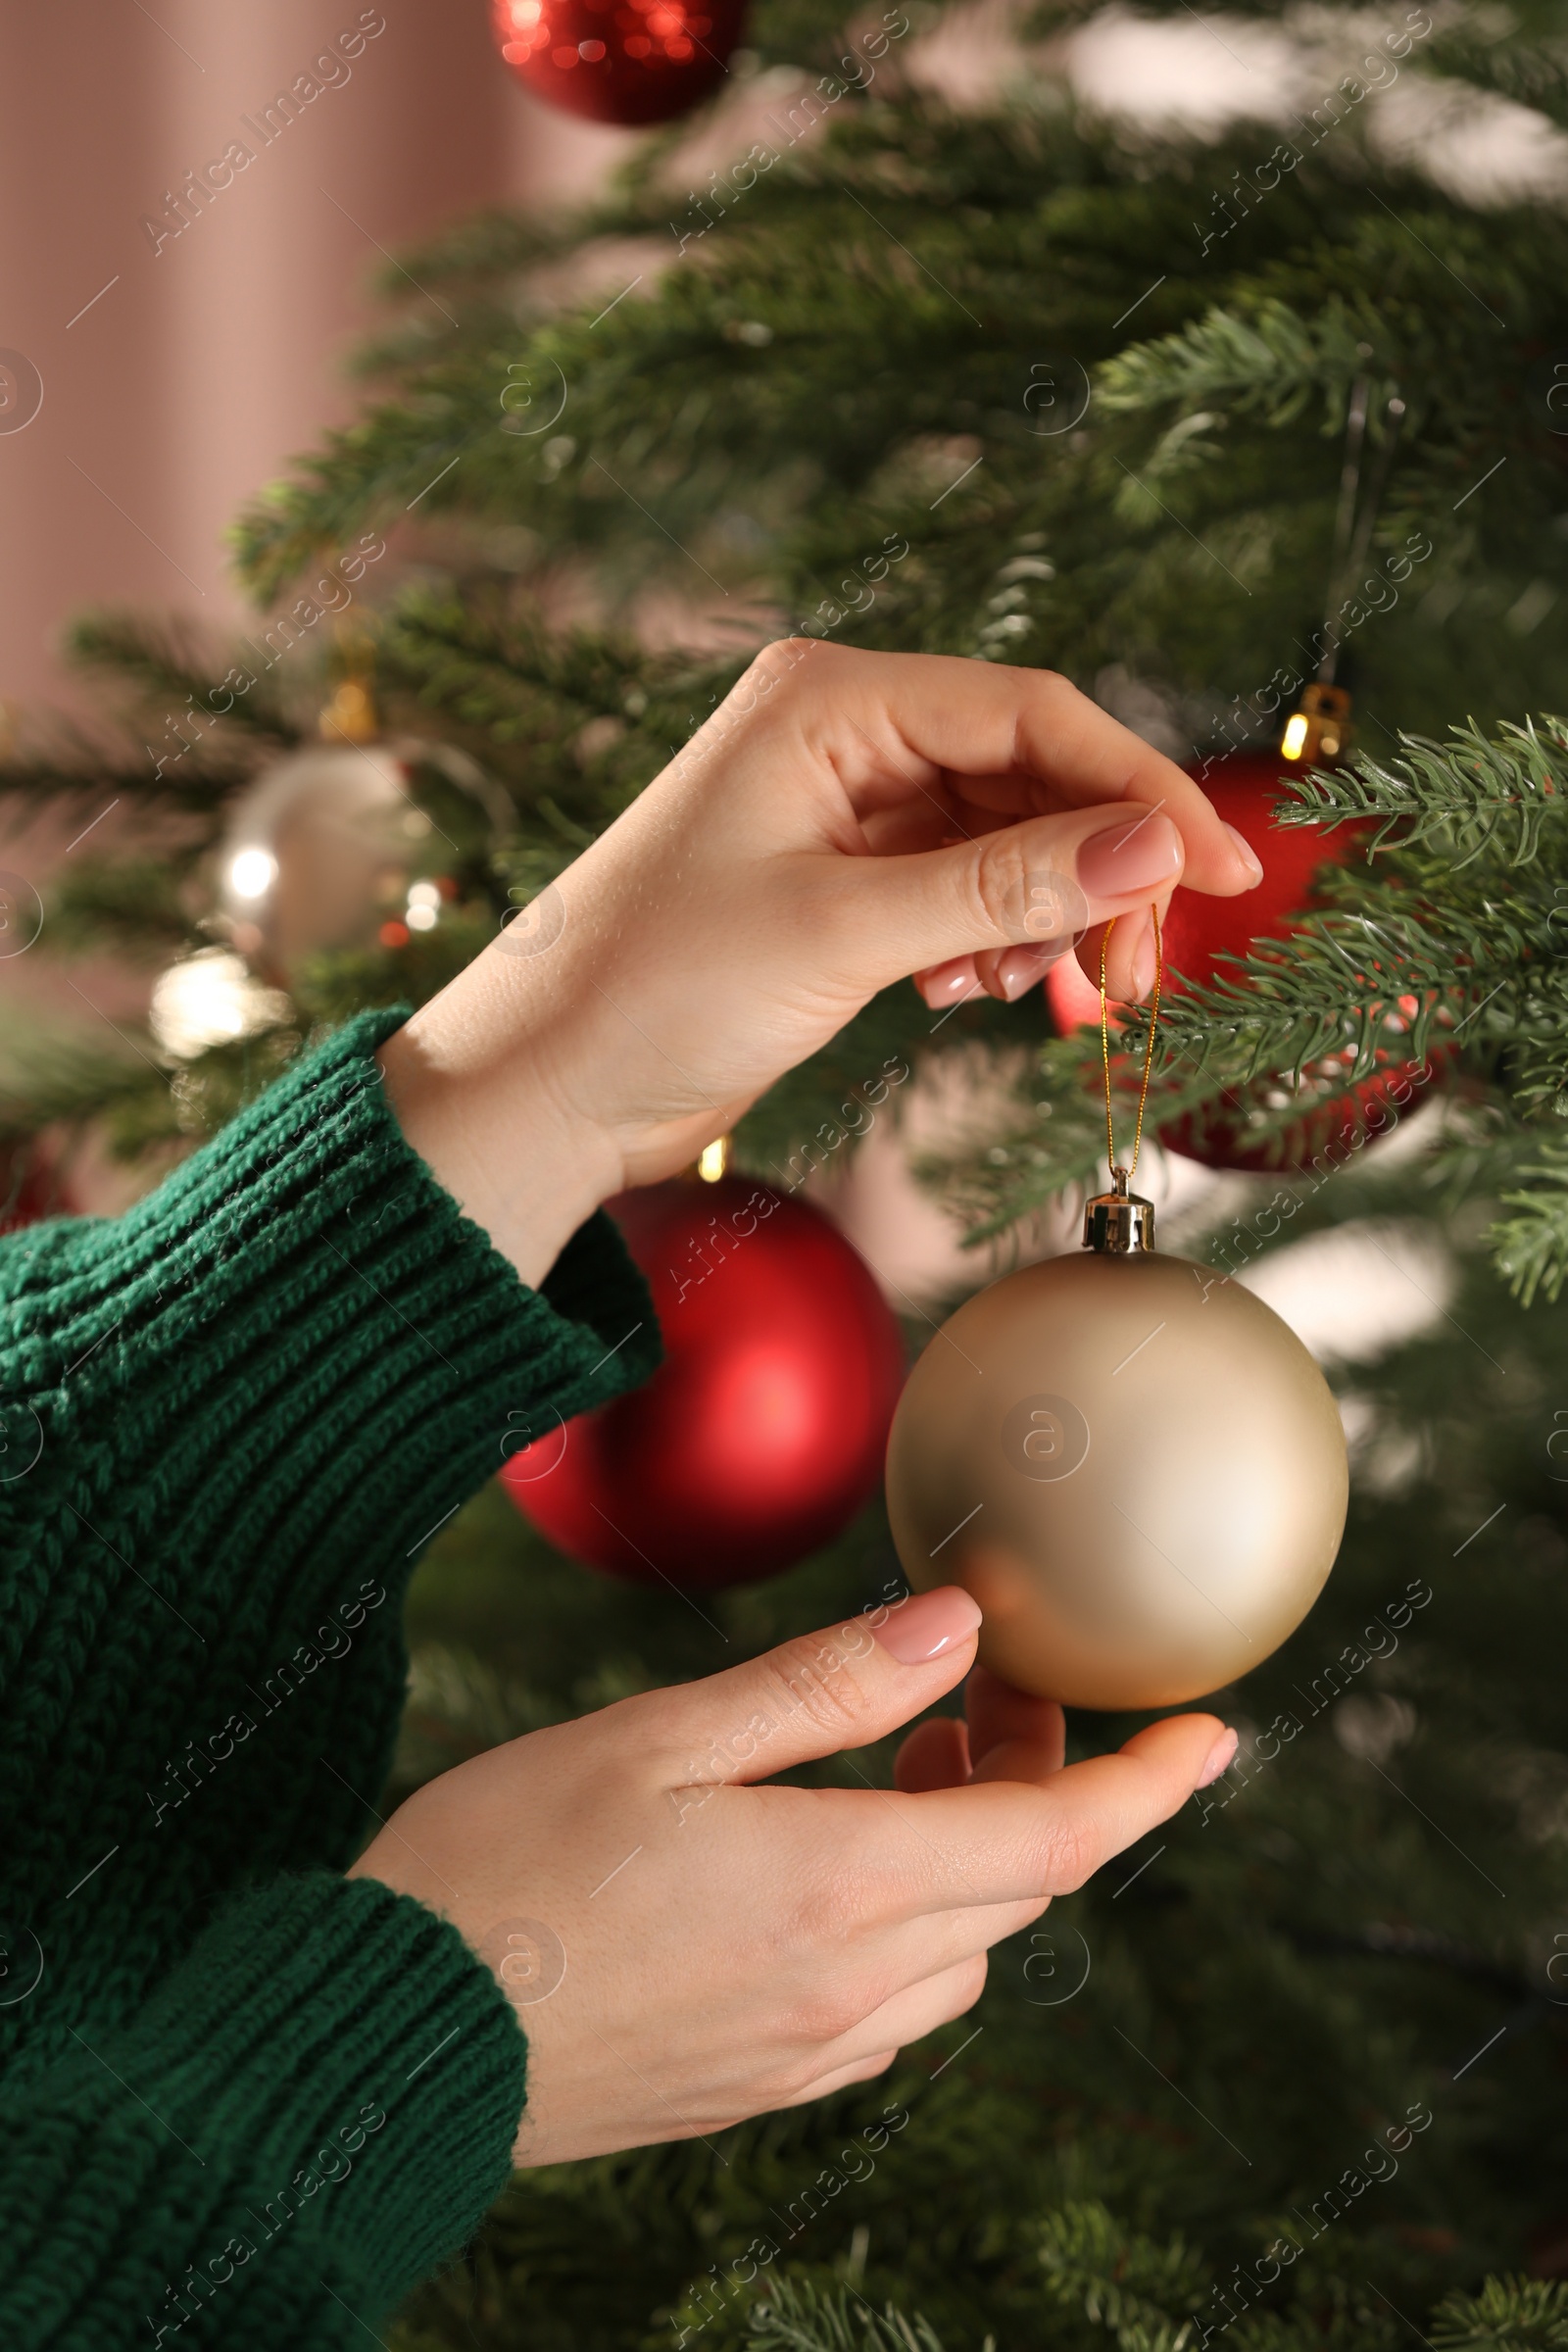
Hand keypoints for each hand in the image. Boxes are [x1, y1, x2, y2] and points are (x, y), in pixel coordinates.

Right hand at [348, 1587, 1236, 2164]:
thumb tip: (961, 1628)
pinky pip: (892, 2001)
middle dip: (1028, 1777)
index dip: (1151, 1783)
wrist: (389, 2043)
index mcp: (840, 1888)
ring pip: (961, 1943)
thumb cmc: (505, 1866)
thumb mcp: (662, 1741)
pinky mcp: (759, 2085)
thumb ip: (828, 1686)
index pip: (1056, 1837)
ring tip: (888, 1763)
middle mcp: (848, 1987)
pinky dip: (909, 1918)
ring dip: (966, 1849)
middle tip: (972, 1689)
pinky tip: (824, 1862)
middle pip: (1015, 1882)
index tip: (1219, 1734)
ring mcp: (806, 2051)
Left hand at [377, 642, 1259, 1282]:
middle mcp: (842, 735)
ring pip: (1006, 840)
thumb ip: (1005, 886)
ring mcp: (842, 810)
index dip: (1143, 791)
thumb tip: (1156, 845)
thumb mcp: (845, 932)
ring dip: (1047, 915)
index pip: (1035, 714)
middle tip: (1139, 969)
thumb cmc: (656, 989)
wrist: (546, 1088)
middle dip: (1097, 868)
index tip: (1225, 872)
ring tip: (1041, 992)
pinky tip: (967, 993)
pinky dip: (990, 943)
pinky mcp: (839, 886)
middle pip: (1033, 775)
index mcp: (830, 698)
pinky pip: (961, 892)